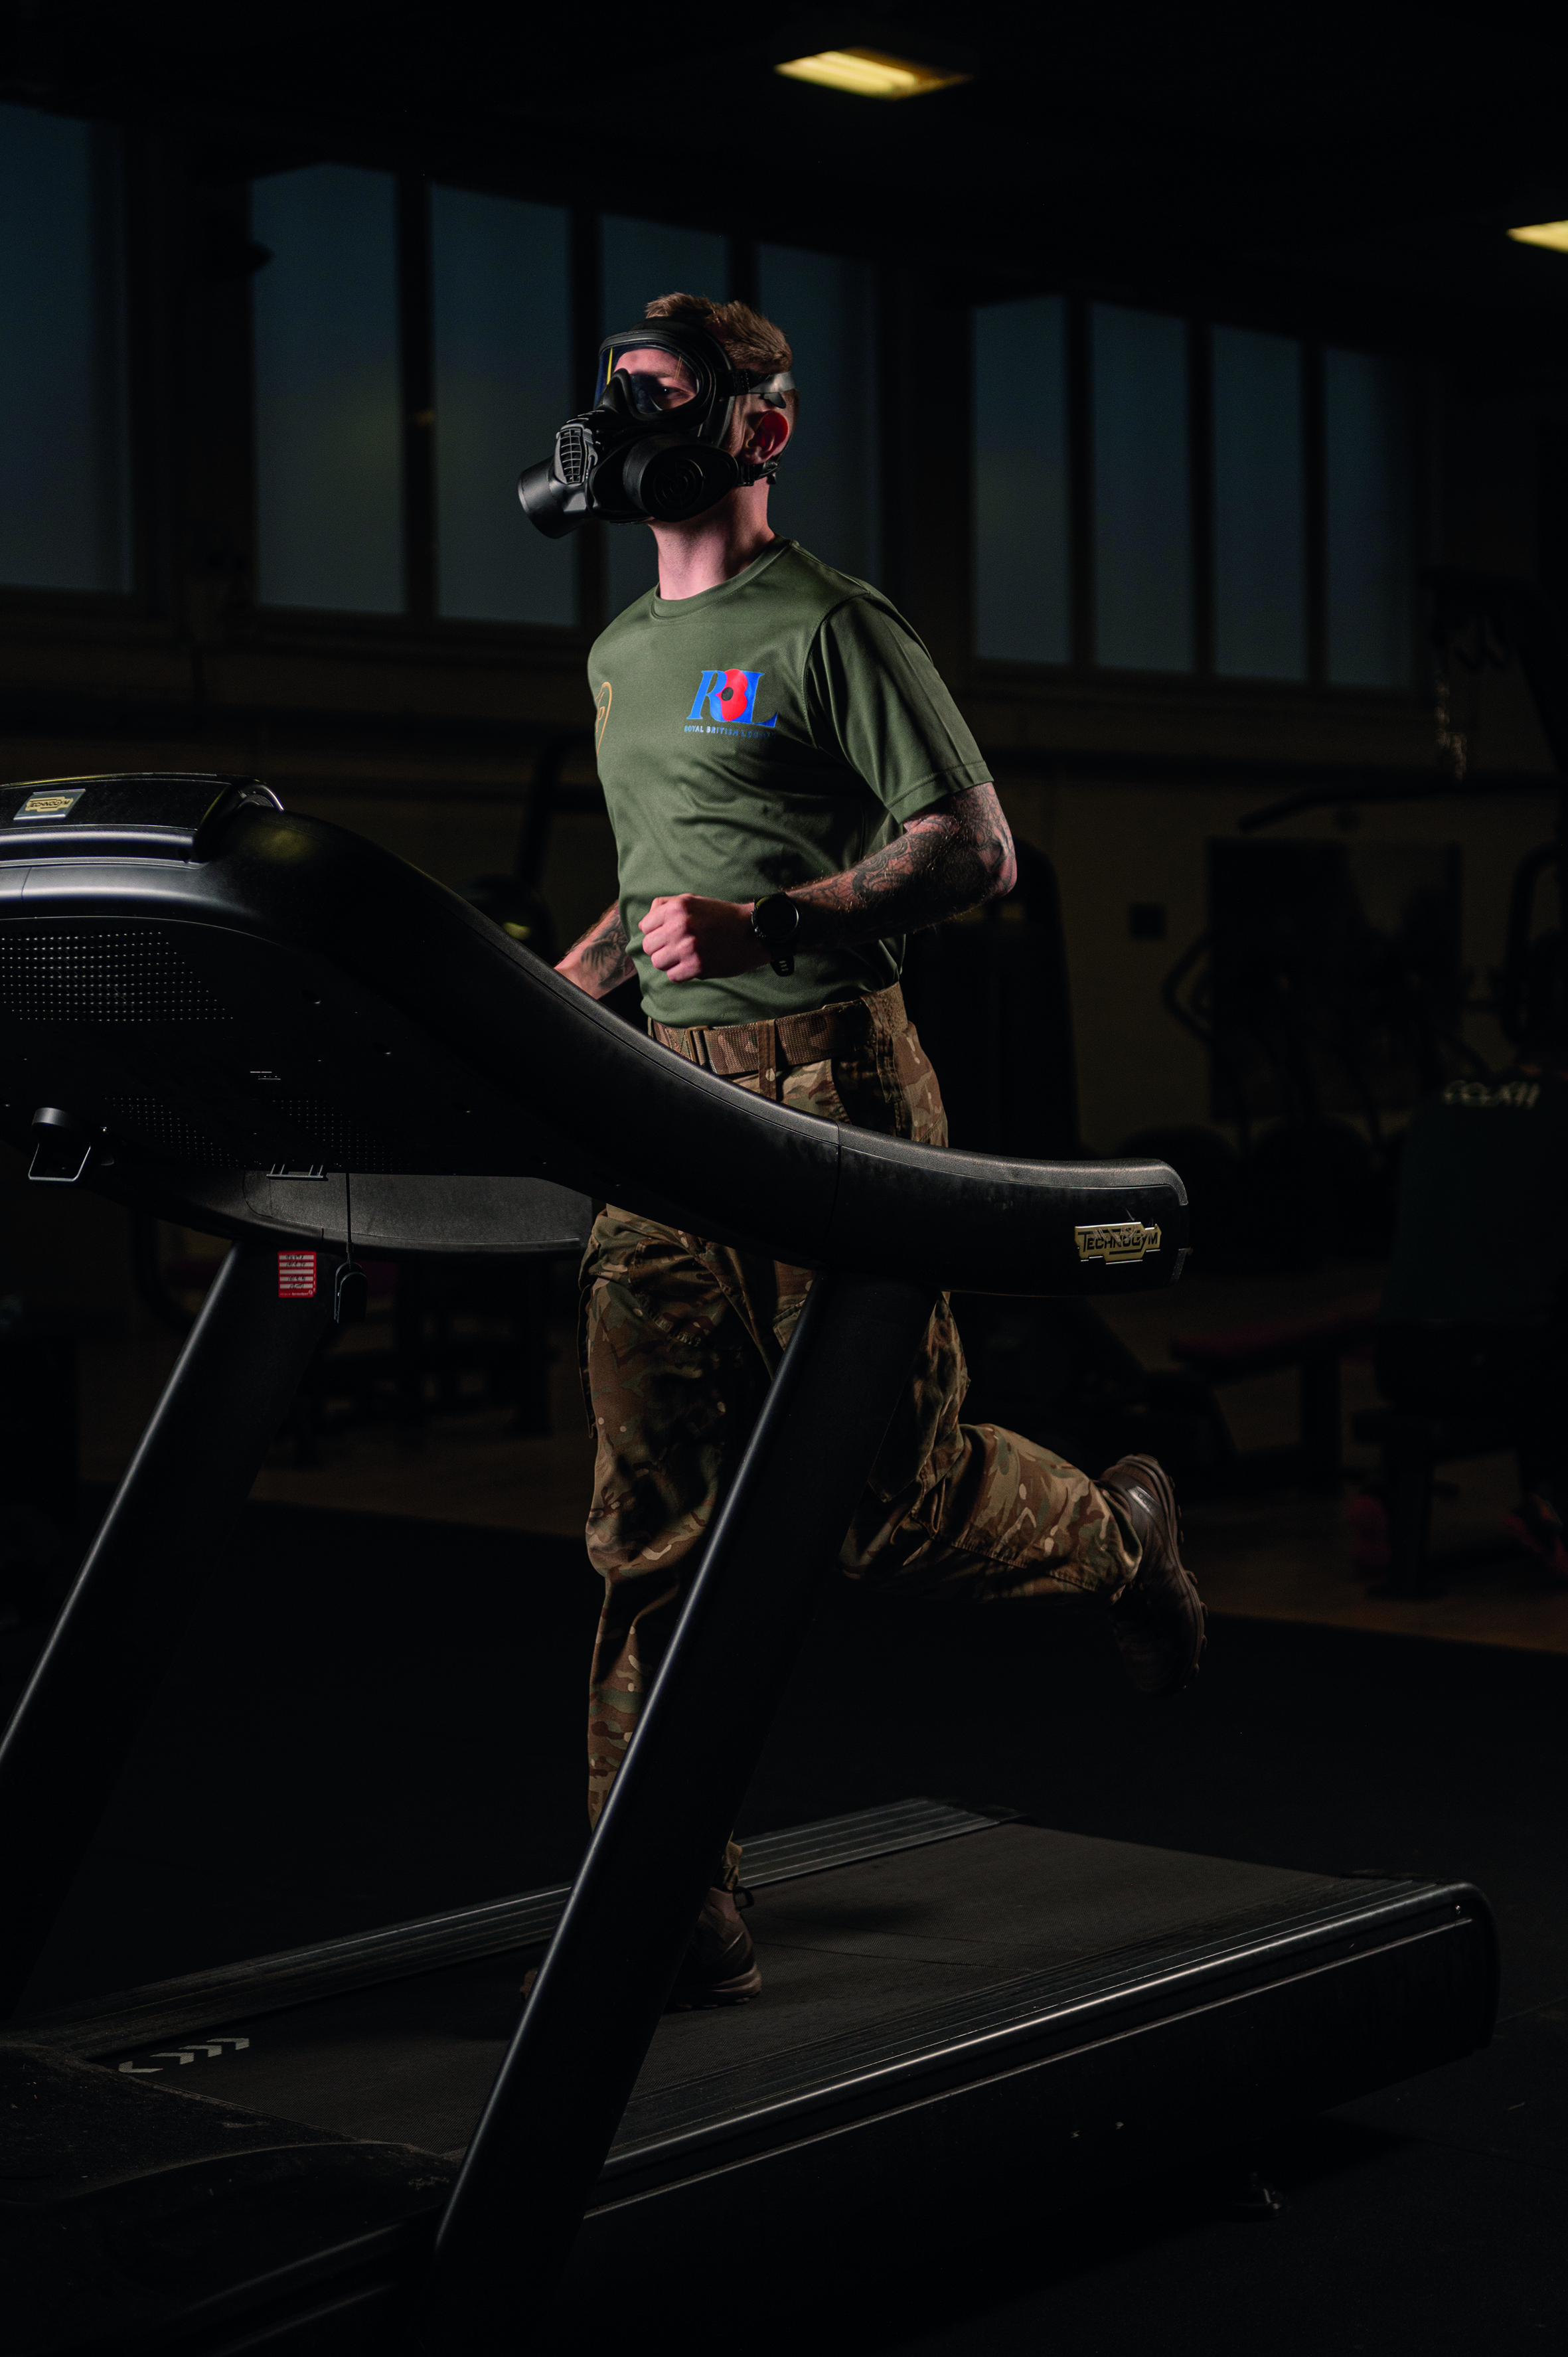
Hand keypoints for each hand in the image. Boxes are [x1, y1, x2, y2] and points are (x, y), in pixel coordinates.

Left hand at [639, 894, 768, 982]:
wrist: (752, 931)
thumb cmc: (721, 915)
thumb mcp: (692, 900)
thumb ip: (665, 906)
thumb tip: (643, 925)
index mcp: (677, 908)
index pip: (646, 926)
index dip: (655, 932)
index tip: (668, 935)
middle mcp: (680, 926)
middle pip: (648, 947)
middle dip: (660, 949)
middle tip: (675, 948)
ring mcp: (688, 947)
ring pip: (658, 963)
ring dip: (668, 963)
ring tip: (683, 957)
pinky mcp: (697, 966)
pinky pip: (673, 976)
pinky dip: (680, 973)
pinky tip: (692, 965)